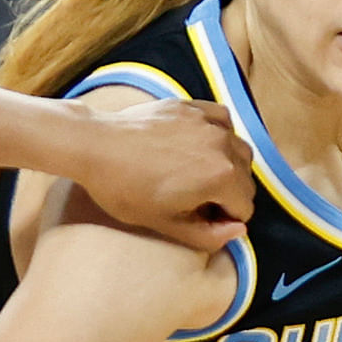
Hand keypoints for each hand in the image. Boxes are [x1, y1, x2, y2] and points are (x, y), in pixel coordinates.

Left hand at [65, 98, 252, 251]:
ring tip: (195, 174)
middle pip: (245, 180)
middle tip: (193, 199)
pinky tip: (197, 145)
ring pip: (239, 150)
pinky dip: (219, 135)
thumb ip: (208, 234)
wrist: (95, 146)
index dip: (223, 220)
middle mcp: (224, 145)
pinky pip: (223, 122)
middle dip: (227, 194)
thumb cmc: (125, 189)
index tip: (198, 218)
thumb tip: (239, 230)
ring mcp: (209, 122)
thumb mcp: (165, 223)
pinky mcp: (194, 106)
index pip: (244, 208)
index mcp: (222, 177)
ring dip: (227, 166)